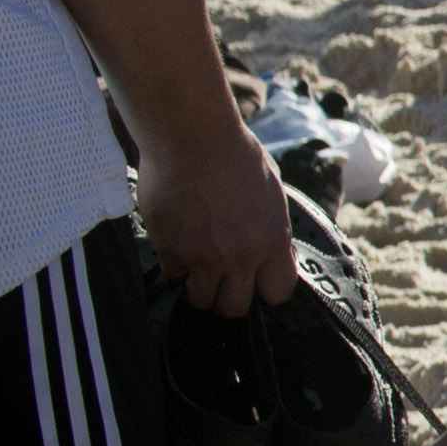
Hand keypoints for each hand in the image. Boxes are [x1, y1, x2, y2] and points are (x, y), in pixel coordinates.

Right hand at [144, 115, 300, 315]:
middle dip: (229, 299)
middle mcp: (239, 257)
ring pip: (199, 299)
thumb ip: (270, 227)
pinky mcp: (168, 248)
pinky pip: (171, 273)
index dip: (267, 289)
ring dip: (199, 288)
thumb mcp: (271, 192)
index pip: (277, 293)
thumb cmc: (236, 155)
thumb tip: (270, 246)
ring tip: (197, 269)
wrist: (192, 138)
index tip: (258, 281)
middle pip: (234, 308)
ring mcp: (201, 257)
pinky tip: (176, 246)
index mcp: (272, 242)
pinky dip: (174, 265)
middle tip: (222, 283)